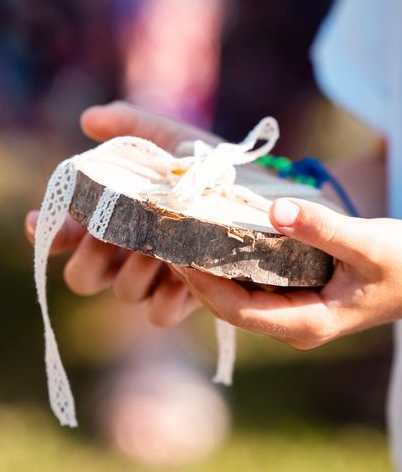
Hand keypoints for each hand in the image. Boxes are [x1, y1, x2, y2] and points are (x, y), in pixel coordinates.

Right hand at [25, 101, 219, 325]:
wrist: (255, 192)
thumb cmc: (202, 163)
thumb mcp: (167, 136)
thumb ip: (128, 124)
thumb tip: (88, 120)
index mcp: (106, 221)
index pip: (60, 234)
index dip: (46, 231)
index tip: (40, 221)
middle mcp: (119, 257)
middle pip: (81, 278)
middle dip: (93, 257)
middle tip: (113, 232)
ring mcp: (148, 281)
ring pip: (123, 293)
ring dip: (141, 268)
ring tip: (168, 241)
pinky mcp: (179, 301)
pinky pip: (158, 315)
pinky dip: (170, 295)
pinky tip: (188, 272)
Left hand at [172, 198, 401, 348]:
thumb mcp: (368, 243)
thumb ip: (324, 229)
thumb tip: (277, 212)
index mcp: (306, 324)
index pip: (238, 311)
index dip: (204, 285)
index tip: (179, 255)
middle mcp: (290, 325)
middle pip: (227, 306)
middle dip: (196, 276)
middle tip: (169, 240)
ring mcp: (287, 313)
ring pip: (234, 296)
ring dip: (206, 270)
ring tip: (180, 237)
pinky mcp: (288, 297)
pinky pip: (247, 285)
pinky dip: (226, 264)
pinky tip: (209, 239)